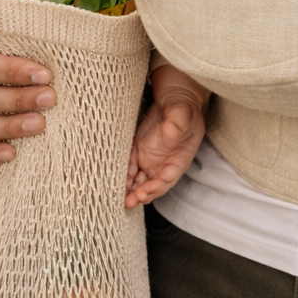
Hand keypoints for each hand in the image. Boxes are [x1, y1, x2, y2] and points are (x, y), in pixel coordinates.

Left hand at [125, 64, 207, 208]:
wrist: (172, 96)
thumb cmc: (183, 106)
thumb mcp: (183, 112)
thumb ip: (177, 123)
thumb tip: (169, 132)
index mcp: (179, 159)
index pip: (166, 180)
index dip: (155, 188)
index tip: (144, 192)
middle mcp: (164, 163)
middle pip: (151, 185)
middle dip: (140, 195)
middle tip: (128, 201)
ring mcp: (150, 158)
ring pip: (139, 180)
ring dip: (130, 190)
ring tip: (119, 197)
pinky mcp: (138, 151)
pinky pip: (129, 167)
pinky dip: (123, 176)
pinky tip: (114, 180)